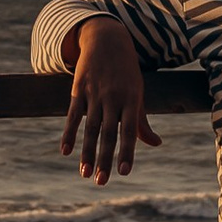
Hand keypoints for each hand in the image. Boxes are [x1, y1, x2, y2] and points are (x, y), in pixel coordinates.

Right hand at [60, 19, 161, 181]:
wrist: (107, 39)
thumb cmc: (126, 72)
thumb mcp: (138, 93)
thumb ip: (142, 121)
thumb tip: (156, 144)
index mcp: (131, 99)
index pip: (130, 131)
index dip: (127, 151)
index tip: (124, 172)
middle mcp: (113, 98)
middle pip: (108, 133)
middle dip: (104, 158)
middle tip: (101, 182)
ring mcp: (95, 93)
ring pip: (90, 128)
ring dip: (86, 152)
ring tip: (84, 174)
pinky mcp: (78, 89)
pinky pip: (72, 114)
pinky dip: (68, 133)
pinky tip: (65, 151)